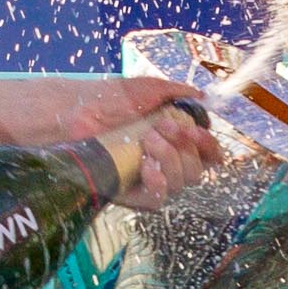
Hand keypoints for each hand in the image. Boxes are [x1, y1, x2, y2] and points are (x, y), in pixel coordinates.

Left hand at [69, 78, 225, 210]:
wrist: (78, 112)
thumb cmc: (110, 99)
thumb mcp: (148, 89)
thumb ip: (176, 92)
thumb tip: (201, 96)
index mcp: (174, 139)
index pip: (206, 153)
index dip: (209, 147)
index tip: (199, 133)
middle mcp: (165, 161)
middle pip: (197, 170)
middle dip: (186, 147)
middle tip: (164, 126)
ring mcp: (149, 178)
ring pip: (181, 183)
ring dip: (170, 159)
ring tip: (147, 139)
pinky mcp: (131, 192)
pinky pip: (158, 199)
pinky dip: (158, 182)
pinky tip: (145, 165)